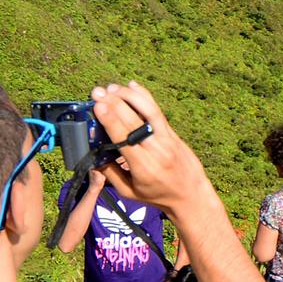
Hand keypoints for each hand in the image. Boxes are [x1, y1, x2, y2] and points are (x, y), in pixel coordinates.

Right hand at [88, 83, 208, 209]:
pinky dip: (144, 97)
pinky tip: (132, 86)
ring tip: (111, 88)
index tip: (98, 106)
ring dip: (129, 96)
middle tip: (97, 92)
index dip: (111, 121)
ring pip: (148, 111)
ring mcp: (167, 139)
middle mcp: (156, 150)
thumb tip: (91, 156)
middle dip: (114, 104)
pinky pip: (157, 111)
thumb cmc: (157, 195)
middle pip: (133, 121)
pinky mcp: (172, 133)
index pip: (125, 139)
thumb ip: (109, 173)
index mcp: (143, 167)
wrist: (191, 195)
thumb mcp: (129, 192)